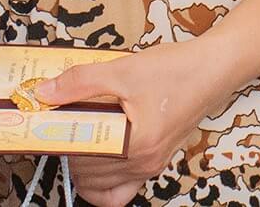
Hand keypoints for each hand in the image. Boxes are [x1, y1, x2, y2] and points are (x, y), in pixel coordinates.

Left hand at [36, 40, 241, 206]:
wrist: (213, 68)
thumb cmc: (177, 70)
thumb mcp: (123, 69)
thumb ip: (80, 82)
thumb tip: (45, 93)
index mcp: (135, 144)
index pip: (79, 153)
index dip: (57, 133)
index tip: (46, 115)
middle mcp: (143, 163)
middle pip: (84, 169)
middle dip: (66, 144)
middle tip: (59, 116)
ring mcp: (149, 167)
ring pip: (97, 183)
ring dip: (80, 161)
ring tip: (78, 131)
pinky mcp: (154, 163)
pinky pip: (119, 192)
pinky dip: (101, 183)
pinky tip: (95, 157)